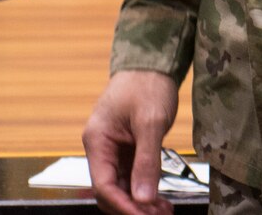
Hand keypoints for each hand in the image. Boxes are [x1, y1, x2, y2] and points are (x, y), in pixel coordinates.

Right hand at [81, 69, 179, 214]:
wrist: (152, 62)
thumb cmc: (146, 84)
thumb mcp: (150, 123)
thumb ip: (146, 162)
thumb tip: (143, 198)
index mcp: (97, 139)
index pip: (104, 185)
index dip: (124, 206)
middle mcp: (101, 146)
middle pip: (109, 191)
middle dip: (132, 208)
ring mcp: (113, 148)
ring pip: (121, 187)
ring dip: (140, 203)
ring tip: (163, 211)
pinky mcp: (126, 148)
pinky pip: (131, 177)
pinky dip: (144, 190)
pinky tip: (160, 199)